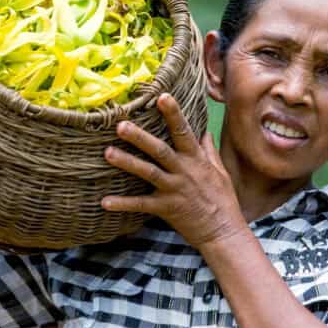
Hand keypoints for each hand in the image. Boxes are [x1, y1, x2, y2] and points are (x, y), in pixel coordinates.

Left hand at [102, 93, 245, 250]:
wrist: (223, 232)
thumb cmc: (223, 200)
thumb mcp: (220, 171)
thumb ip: (209, 150)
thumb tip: (204, 130)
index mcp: (196, 159)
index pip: (184, 131)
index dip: (173, 113)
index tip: (162, 96)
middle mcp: (184, 171)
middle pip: (159, 150)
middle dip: (140, 137)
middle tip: (120, 124)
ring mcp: (174, 190)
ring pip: (148, 173)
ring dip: (127, 162)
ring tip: (107, 153)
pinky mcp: (167, 208)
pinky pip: (141, 205)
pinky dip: (123, 203)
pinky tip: (104, 201)